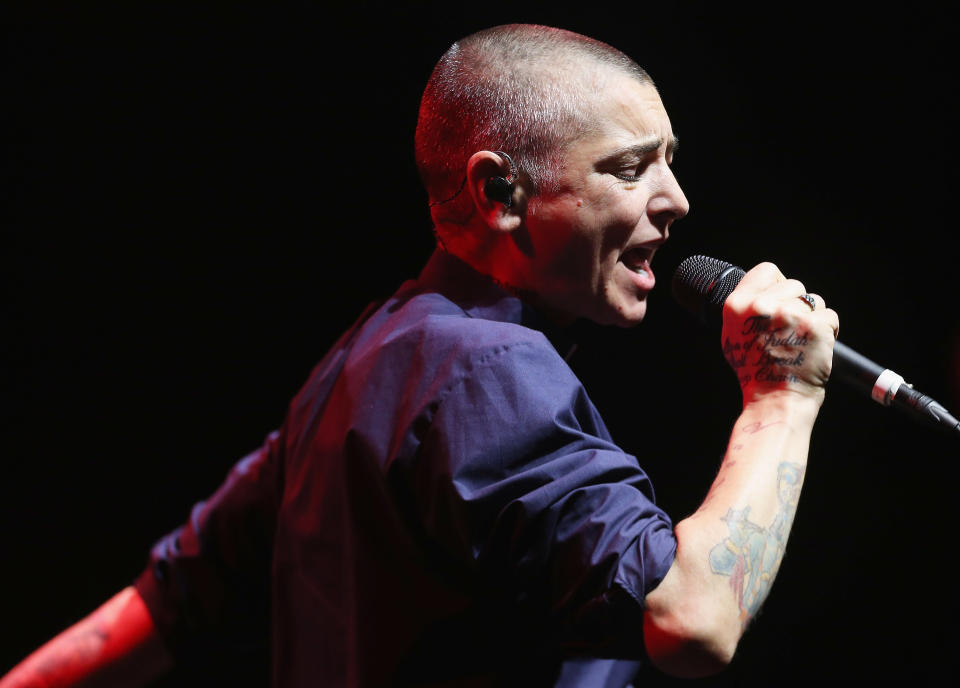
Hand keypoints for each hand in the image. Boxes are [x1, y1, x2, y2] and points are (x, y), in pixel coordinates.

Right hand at [720, 262, 838, 406]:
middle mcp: (761, 306)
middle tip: (789, 332)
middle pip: (795, 285)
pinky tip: (814, 347)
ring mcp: (789, 315)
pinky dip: (828, 332)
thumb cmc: (755, 372)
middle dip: (798, 305)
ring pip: (815, 300)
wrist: (775, 399)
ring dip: (814, 318)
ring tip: (801, 342)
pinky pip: (830, 317)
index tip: (780, 303)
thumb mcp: (733, 336)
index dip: (778, 286)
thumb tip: (762, 292)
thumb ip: (745, 310)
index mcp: (737, 306)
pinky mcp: (814, 326)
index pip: (767, 271)